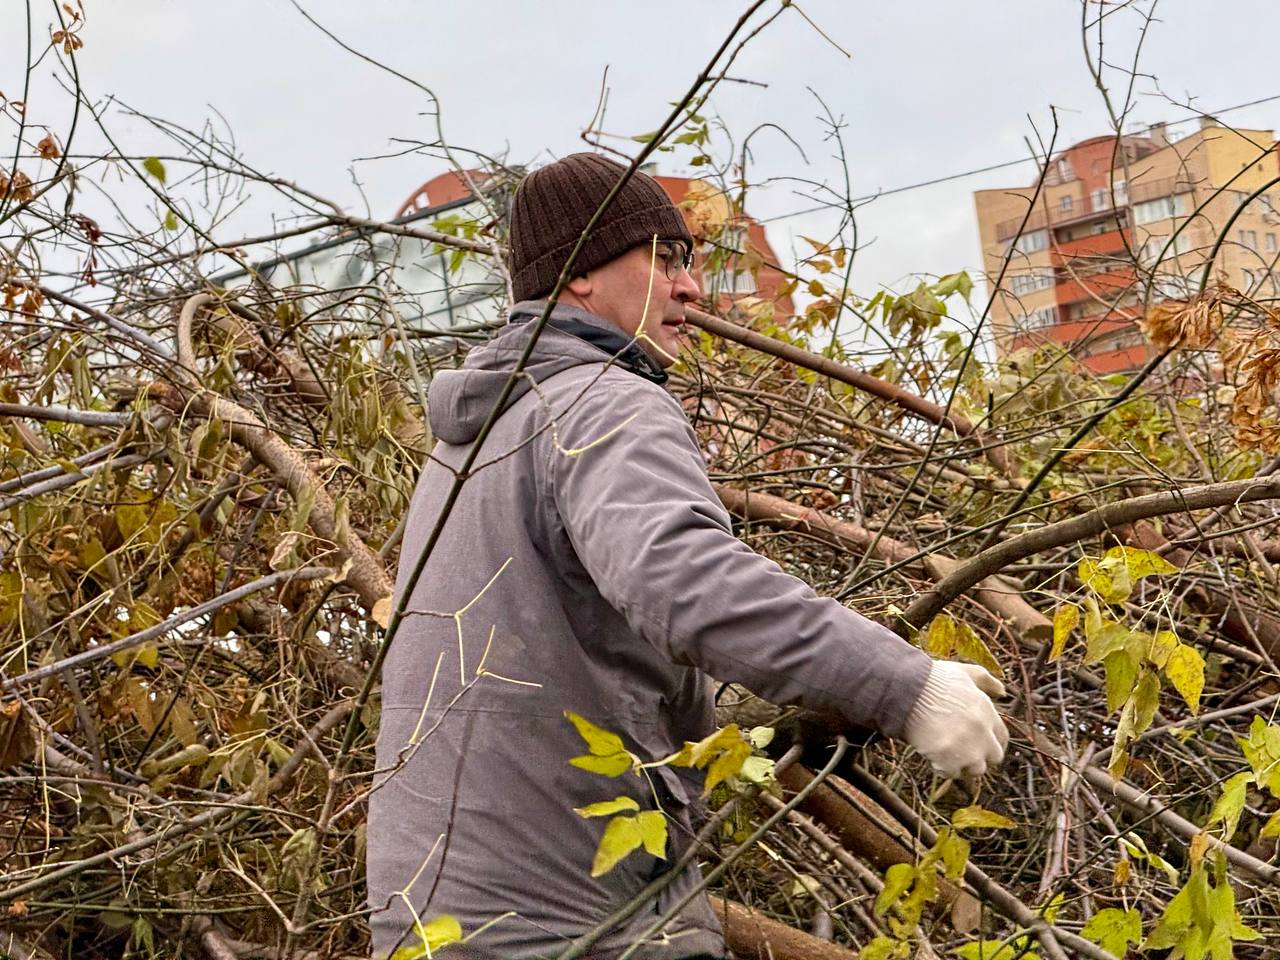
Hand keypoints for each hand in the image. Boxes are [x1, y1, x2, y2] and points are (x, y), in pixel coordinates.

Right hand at [902, 661, 1008, 777]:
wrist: (909, 691)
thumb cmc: (933, 680)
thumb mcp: (965, 673)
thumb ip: (986, 680)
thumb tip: (1002, 691)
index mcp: (987, 713)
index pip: (1002, 737)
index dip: (992, 742)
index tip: (982, 744)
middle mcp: (983, 733)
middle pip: (994, 757)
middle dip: (981, 756)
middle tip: (963, 752)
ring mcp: (968, 750)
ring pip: (976, 769)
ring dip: (963, 764)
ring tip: (946, 754)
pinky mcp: (949, 761)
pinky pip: (952, 774)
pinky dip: (942, 768)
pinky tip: (932, 755)